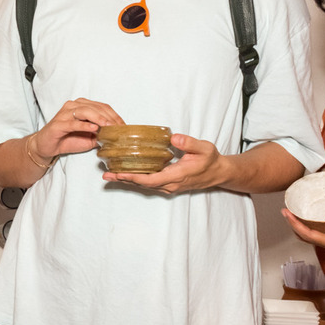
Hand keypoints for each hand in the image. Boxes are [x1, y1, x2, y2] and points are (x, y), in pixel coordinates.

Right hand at [28, 98, 123, 164]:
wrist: (47, 147)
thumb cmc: (67, 139)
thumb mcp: (90, 137)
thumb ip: (101, 133)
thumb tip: (117, 135)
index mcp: (82, 106)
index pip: (102, 107)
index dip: (115, 115)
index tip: (124, 126)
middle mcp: (73, 106)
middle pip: (96, 107)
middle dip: (110, 117)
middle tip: (119, 127)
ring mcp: (65, 113)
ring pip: (85, 111)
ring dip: (99, 118)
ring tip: (109, 126)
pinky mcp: (59, 124)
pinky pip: (74, 122)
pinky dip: (84, 125)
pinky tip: (94, 128)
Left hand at [103, 133, 223, 193]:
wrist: (219, 173)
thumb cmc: (211, 160)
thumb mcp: (204, 148)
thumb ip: (189, 143)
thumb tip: (173, 138)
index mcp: (176, 175)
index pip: (150, 180)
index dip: (133, 177)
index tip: (119, 173)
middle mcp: (170, 184)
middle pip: (142, 184)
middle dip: (124, 179)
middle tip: (105, 174)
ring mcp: (169, 186)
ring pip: (144, 185)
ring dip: (127, 180)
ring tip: (109, 174)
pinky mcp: (168, 184)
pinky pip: (149, 183)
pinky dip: (135, 179)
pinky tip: (125, 173)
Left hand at [282, 208, 324, 255]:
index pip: (310, 235)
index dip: (295, 225)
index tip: (287, 213)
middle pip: (307, 237)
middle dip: (293, 225)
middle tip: (285, 210)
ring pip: (312, 237)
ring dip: (300, 227)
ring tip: (293, 214)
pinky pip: (320, 234)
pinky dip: (310, 227)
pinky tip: (310, 218)